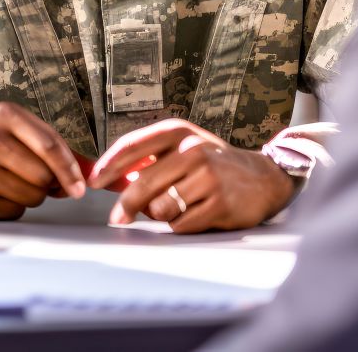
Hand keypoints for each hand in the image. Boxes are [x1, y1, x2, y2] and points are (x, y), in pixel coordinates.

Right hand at [0, 102, 85, 219]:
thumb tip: (90, 170)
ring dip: (30, 197)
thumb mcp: (14, 130)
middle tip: (36, 180)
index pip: (50, 146)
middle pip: (44, 177)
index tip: (80, 188)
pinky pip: (12, 212)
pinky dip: (11, 207)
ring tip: (10, 183)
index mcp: (4, 115)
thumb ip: (53, 146)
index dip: (70, 171)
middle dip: (48, 185)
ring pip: (31, 198)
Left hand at [88, 119, 295, 232]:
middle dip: (125, 206)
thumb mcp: (185, 148)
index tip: (93, 182)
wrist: (265, 178)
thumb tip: (109, 177)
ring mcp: (208, 178)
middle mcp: (193, 150)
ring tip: (178, 207)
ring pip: (160, 208)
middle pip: (143, 184)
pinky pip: (180, 225)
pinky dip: (180, 225)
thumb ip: (151, 158)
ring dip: (160, 215)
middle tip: (116, 218)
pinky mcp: (219, 205)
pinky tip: (195, 215)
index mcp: (180, 132)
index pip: (134, 145)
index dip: (109, 165)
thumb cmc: (215, 164)